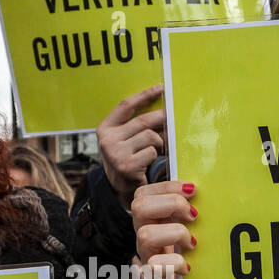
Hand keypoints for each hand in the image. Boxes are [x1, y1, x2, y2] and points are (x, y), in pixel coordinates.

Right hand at [97, 85, 165, 210]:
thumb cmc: (126, 160)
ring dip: (159, 142)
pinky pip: (152, 152)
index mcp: (105, 128)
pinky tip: (150, 163)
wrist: (118, 190)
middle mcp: (108, 140)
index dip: (145, 95)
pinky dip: (156, 156)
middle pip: (143, 121)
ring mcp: (116, 153)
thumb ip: (136, 126)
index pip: (126, 105)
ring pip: (150, 136)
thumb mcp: (124, 141)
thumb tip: (163, 111)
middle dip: (162, 119)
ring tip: (157, 150)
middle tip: (173, 119)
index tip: (161, 88)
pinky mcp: (127, 166)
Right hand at [132, 179, 195, 278]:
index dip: (167, 186)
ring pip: (145, 235)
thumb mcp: (189, 232)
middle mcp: (144, 236)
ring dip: (175, 234)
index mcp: (151, 221)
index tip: (193, 190)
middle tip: (193, 216)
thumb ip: (189, 212)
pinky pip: (156, 267)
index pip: (144, 194)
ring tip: (192, 243)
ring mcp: (146, 257)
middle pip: (139, 206)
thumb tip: (202, 191)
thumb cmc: (189, 258)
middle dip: (171, 204)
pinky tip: (187, 267)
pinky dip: (175, 264)